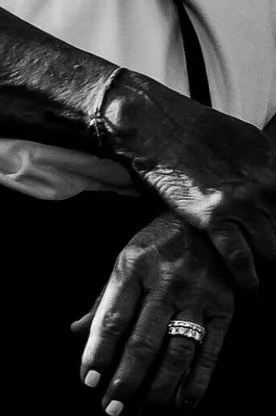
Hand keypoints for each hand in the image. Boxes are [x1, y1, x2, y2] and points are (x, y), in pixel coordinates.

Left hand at [75, 208, 235, 415]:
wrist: (208, 224)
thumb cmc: (156, 248)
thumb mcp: (124, 262)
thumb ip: (103, 300)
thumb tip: (75, 332)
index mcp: (133, 268)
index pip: (113, 318)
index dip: (99, 352)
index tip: (89, 381)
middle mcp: (167, 283)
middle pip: (144, 341)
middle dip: (126, 380)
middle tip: (112, 409)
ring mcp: (198, 297)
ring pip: (177, 352)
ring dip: (159, 389)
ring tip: (143, 414)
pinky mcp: (224, 309)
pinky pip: (210, 353)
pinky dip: (195, 384)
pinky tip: (181, 405)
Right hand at [107, 80, 275, 282]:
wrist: (152, 124)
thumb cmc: (188, 130)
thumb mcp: (241, 141)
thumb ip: (260, 167)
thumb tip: (266, 187)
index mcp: (272, 165)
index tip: (275, 241)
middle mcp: (265, 185)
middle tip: (273, 268)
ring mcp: (242, 202)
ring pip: (272, 248)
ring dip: (270, 268)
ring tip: (266, 285)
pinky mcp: (214, 217)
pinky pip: (240, 258)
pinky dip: (249, 279)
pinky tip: (251, 291)